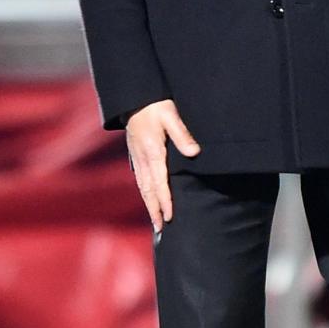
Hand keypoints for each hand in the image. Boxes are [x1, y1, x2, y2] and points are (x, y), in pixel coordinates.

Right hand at [125, 99, 199, 230]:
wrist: (135, 97)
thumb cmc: (156, 106)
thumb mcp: (171, 116)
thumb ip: (182, 134)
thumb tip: (193, 153)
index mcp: (152, 151)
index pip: (159, 182)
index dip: (164, 201)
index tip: (169, 217)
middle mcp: (143, 158)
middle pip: (148, 190)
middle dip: (154, 210)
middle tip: (161, 229)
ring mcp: (137, 157)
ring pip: (143, 186)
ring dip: (149, 205)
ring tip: (155, 221)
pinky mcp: (136, 155)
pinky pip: (140, 179)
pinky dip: (145, 193)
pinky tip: (149, 199)